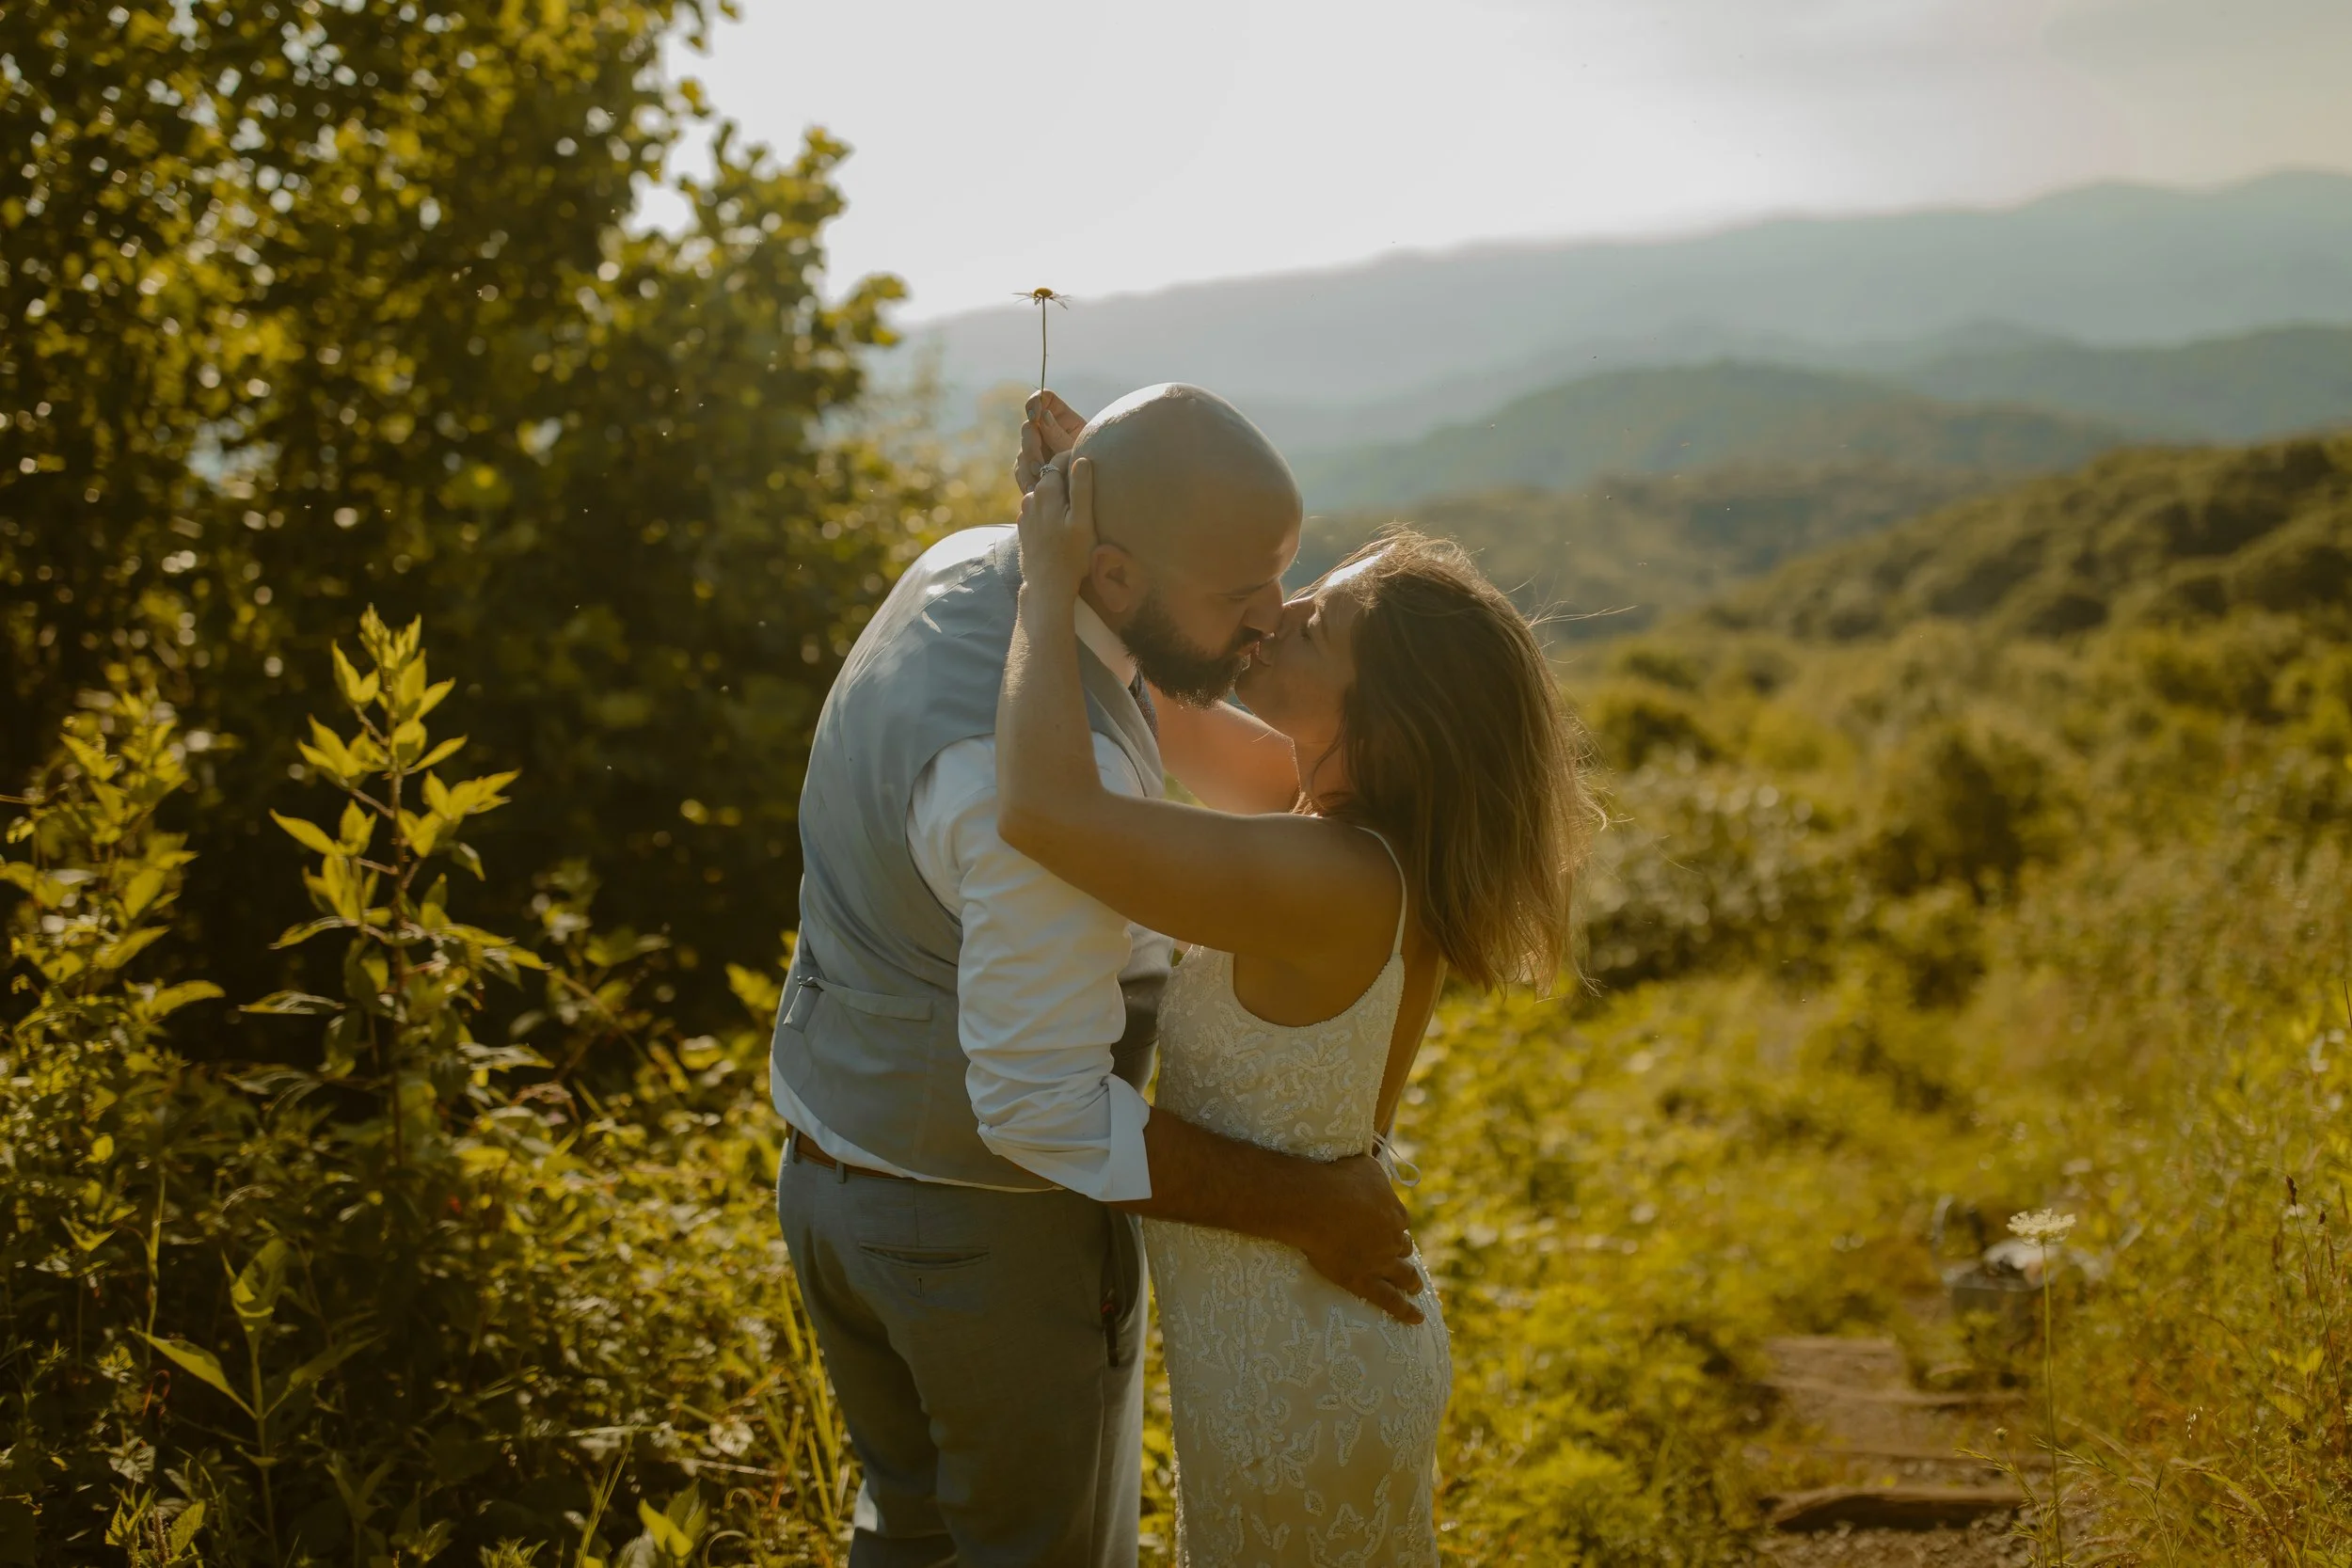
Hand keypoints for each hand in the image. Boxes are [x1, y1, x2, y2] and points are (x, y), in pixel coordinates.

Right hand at [1015, 388, 1087, 494]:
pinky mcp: (1031, 470)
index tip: (1035, 414)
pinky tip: (1034, 489)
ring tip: (1039, 474)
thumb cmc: (1095, 463)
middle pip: (1028, 427)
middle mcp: (1045, 431)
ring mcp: (1036, 450)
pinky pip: (1022, 472)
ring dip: (1029, 462)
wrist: (1098, 490)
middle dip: (1031, 440)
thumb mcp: (1078, 448)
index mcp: (1060, 417)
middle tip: (1039, 453)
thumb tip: (1042, 417)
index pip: (1043, 399)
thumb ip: (1059, 434)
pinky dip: (1027, 480)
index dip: (1035, 402)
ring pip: (1023, 452)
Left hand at [1016, 453, 1097, 597]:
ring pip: (1045, 494)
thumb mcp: (1082, 521)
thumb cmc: (1072, 555)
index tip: (1091, 463)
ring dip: (1059, 496)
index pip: (1059, 461)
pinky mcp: (1024, 528)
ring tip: (1076, 509)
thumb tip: (1081, 460)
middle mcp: (1030, 498)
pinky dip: (1050, 510)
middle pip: (1051, 477)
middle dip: (1067, 478)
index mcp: (1045, 491)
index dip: (1075, 459)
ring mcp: (1024, 514)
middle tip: (1088, 489)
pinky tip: (1062, 525)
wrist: (1047, 586)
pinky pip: (1039, 510)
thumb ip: (1081, 488)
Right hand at [1291, 1153, 1425, 1324]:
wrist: (1314, 1204)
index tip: (1386, 1227)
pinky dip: (1405, 1311)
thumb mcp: (1364, 1166)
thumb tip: (1377, 1176)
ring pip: (1404, 1275)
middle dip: (1401, 1251)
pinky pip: (1390, 1301)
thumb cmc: (1335, 1179)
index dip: (1393, 1225)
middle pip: (1402, 1248)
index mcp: (1395, 1212)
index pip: (1400, 1221)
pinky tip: (1416, 1319)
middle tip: (1399, 1255)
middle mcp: (1393, 1239)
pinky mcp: (1364, 1281)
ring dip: (1411, 1280)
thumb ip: (1376, 1175)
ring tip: (1415, 1286)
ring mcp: (1380, 1262)